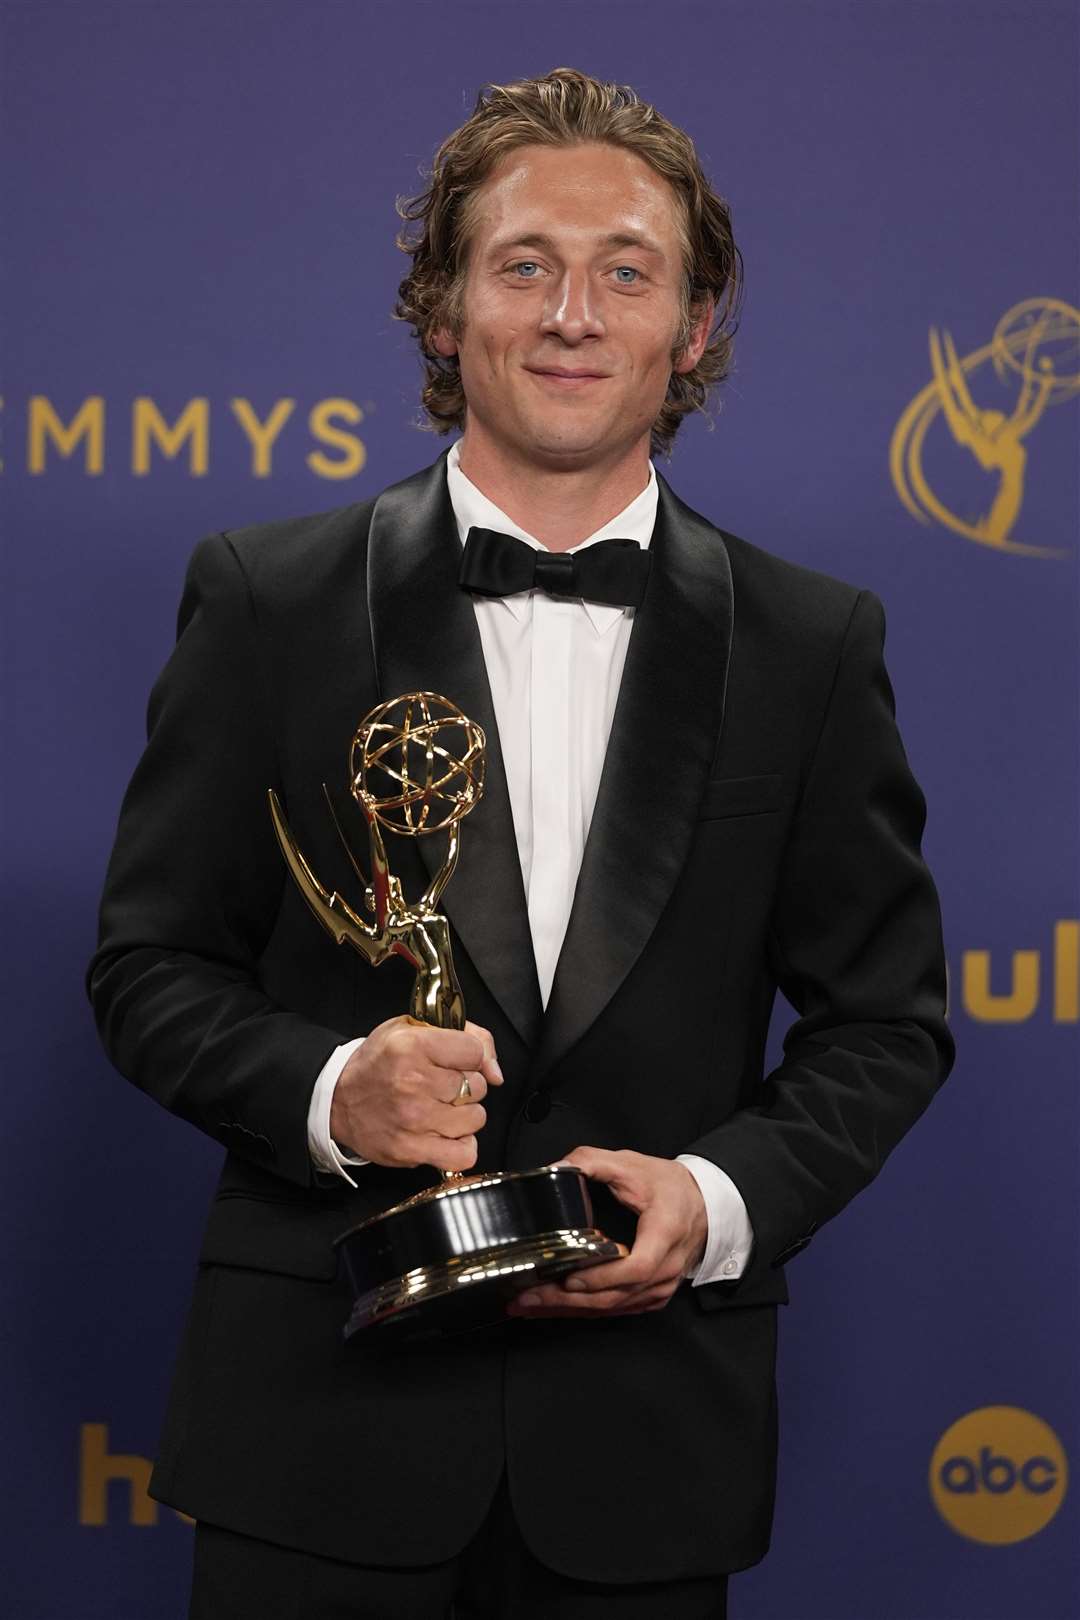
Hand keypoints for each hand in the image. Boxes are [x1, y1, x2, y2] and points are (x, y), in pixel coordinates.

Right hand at [329, 1016, 501, 1172]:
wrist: (337, 1100)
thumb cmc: (377, 1063)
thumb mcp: (412, 1029)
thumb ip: (465, 1034)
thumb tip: (495, 1070)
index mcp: (412, 1046)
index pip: (475, 1051)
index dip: (470, 1056)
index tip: (456, 1060)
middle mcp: (413, 1082)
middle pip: (478, 1086)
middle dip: (465, 1084)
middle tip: (440, 1084)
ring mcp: (414, 1119)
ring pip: (476, 1118)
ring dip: (464, 1114)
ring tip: (441, 1107)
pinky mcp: (411, 1150)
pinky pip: (464, 1154)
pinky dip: (462, 1145)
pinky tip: (446, 1133)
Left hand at [507, 1147, 707, 1318]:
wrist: (704, 1203)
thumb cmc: (670, 1186)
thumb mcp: (632, 1164)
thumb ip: (592, 1161)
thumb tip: (555, 1168)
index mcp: (665, 1233)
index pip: (637, 1267)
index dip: (601, 1277)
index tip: (570, 1277)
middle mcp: (666, 1268)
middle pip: (616, 1295)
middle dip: (568, 1300)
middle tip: (528, 1298)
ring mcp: (661, 1287)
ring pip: (613, 1307)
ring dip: (570, 1309)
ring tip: (530, 1305)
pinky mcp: (653, 1295)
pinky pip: (618, 1308)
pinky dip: (586, 1309)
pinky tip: (557, 1307)